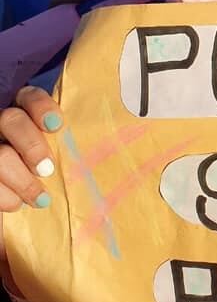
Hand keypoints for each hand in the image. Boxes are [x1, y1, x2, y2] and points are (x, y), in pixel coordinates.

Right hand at [0, 86, 62, 262]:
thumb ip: (77, 144)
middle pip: (11, 121)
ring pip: (0, 155)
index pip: (30, 96)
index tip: (56, 126)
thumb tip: (119, 139)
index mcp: (28, 113)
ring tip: (41, 198)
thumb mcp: (70, 154)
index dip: (41, 107)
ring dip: (21, 180)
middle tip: (47, 169)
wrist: (25, 205)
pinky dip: (5, 196)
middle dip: (31, 145)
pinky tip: (18, 204)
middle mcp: (6, 125)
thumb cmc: (59, 173)